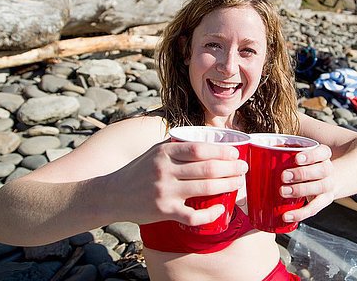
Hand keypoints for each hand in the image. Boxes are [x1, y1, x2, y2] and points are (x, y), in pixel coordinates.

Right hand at [111, 140, 247, 225]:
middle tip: (243, 168)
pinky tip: (221, 208)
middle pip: (207, 168)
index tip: (236, 153)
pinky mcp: (164, 211)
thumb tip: (207, 141)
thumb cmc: (139, 171)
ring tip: (239, 184)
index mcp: (164, 152)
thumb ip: (177, 146)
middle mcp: (165, 170)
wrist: (112, 194)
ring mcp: (165, 191)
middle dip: (231, 169)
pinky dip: (211, 213)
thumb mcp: (155, 151)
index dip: (221, 151)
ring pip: (205, 189)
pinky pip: (193, 216)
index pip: (199, 149)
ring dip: (227, 186)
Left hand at [278, 144, 334, 222]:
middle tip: (284, 176)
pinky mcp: (323, 202)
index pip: (323, 152)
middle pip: (322, 170)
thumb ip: (287, 152)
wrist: (325, 180)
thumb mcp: (301, 155)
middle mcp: (328, 170)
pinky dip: (299, 213)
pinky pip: (313, 209)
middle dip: (302, 173)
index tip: (296, 159)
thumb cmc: (306, 165)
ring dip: (300, 190)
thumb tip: (262, 151)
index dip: (311, 155)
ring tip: (283, 191)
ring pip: (320, 187)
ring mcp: (328, 186)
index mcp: (323, 156)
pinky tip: (287, 215)